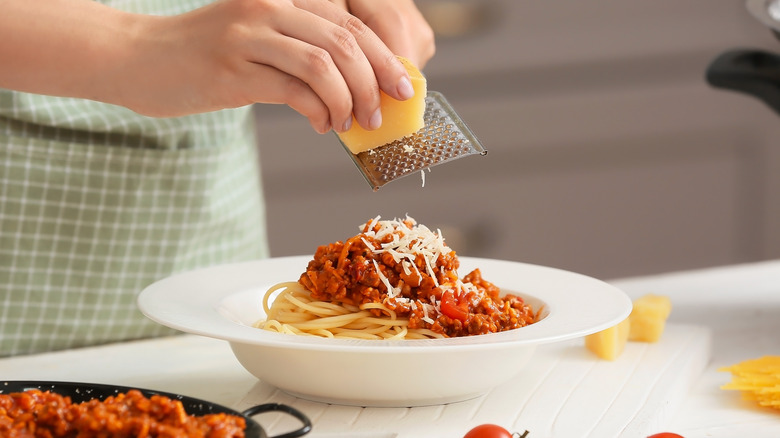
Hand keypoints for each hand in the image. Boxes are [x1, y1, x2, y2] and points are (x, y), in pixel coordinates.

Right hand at [123, 0, 416, 132]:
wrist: (136, 57)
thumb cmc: (203, 56)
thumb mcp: (257, 39)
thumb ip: (301, 52)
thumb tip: (357, 86)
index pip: (350, 22)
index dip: (384, 57)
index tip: (403, 86)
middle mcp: (268, 6)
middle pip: (345, 41)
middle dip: (376, 81)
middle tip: (382, 114)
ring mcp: (248, 35)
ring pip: (325, 64)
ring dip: (349, 100)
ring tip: (353, 123)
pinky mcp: (232, 70)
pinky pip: (294, 91)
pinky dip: (319, 112)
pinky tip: (322, 126)